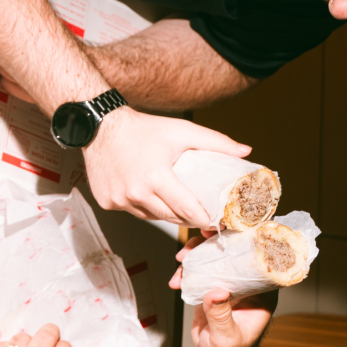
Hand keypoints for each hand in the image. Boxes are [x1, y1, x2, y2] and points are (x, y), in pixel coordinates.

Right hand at [83, 108, 250, 225]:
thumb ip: (216, 142)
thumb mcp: (182, 131)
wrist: (100, 126)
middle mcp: (135, 193)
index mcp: (156, 177)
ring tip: (172, 200)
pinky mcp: (106, 202)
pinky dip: (142, 206)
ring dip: (164, 213)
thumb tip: (246, 151)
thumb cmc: (142, 128)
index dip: (204, 218)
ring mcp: (118, 199)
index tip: (215, 220)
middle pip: (170, 218)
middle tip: (199, 213)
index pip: (187, 210)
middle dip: (187, 218)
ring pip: (151, 217)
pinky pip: (132, 211)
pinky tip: (146, 193)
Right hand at [173, 234, 275, 346]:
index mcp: (263, 290)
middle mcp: (247, 282)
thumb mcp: (227, 337)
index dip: (247, 238)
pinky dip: (185, 269)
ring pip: (214, 255)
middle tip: (198, 238)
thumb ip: (221, 315)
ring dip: (195, 253)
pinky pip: (199, 268)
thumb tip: (216, 292)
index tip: (230, 229)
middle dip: (214, 240)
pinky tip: (176, 280)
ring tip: (180, 260)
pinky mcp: (212, 285)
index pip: (261, 256)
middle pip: (234, 248)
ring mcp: (229, 282)